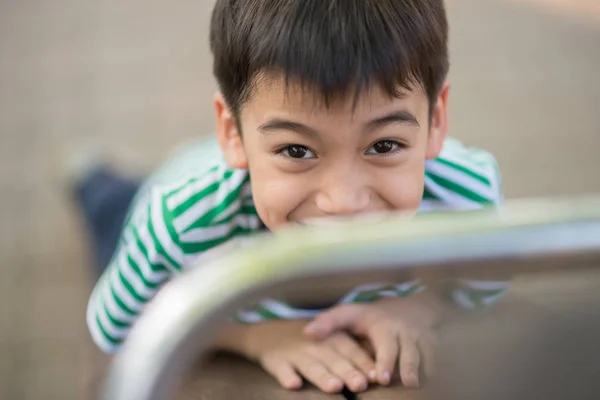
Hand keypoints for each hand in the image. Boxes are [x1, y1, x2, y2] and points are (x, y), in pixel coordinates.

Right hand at [218, 320, 375, 392]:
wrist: (269, 333)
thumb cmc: (312, 342)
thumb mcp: (332, 341)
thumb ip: (352, 355)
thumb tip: (378, 373)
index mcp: (333, 338)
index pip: (352, 351)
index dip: (363, 363)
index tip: (375, 377)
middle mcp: (316, 344)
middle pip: (334, 360)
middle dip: (347, 372)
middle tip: (360, 384)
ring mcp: (295, 352)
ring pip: (311, 366)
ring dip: (322, 376)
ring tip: (334, 387)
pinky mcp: (276, 360)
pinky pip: (282, 369)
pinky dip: (287, 376)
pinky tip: (293, 384)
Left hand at [303, 291, 444, 387]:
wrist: (409, 308)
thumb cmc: (371, 317)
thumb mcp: (348, 314)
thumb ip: (328, 324)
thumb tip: (307, 334)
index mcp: (382, 326)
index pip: (384, 344)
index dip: (383, 361)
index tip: (378, 377)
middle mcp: (404, 331)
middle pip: (406, 350)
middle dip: (403, 366)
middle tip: (399, 382)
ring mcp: (421, 337)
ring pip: (424, 353)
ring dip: (420, 369)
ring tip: (414, 385)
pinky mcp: (434, 343)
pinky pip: (439, 355)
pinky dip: (438, 366)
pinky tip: (436, 381)